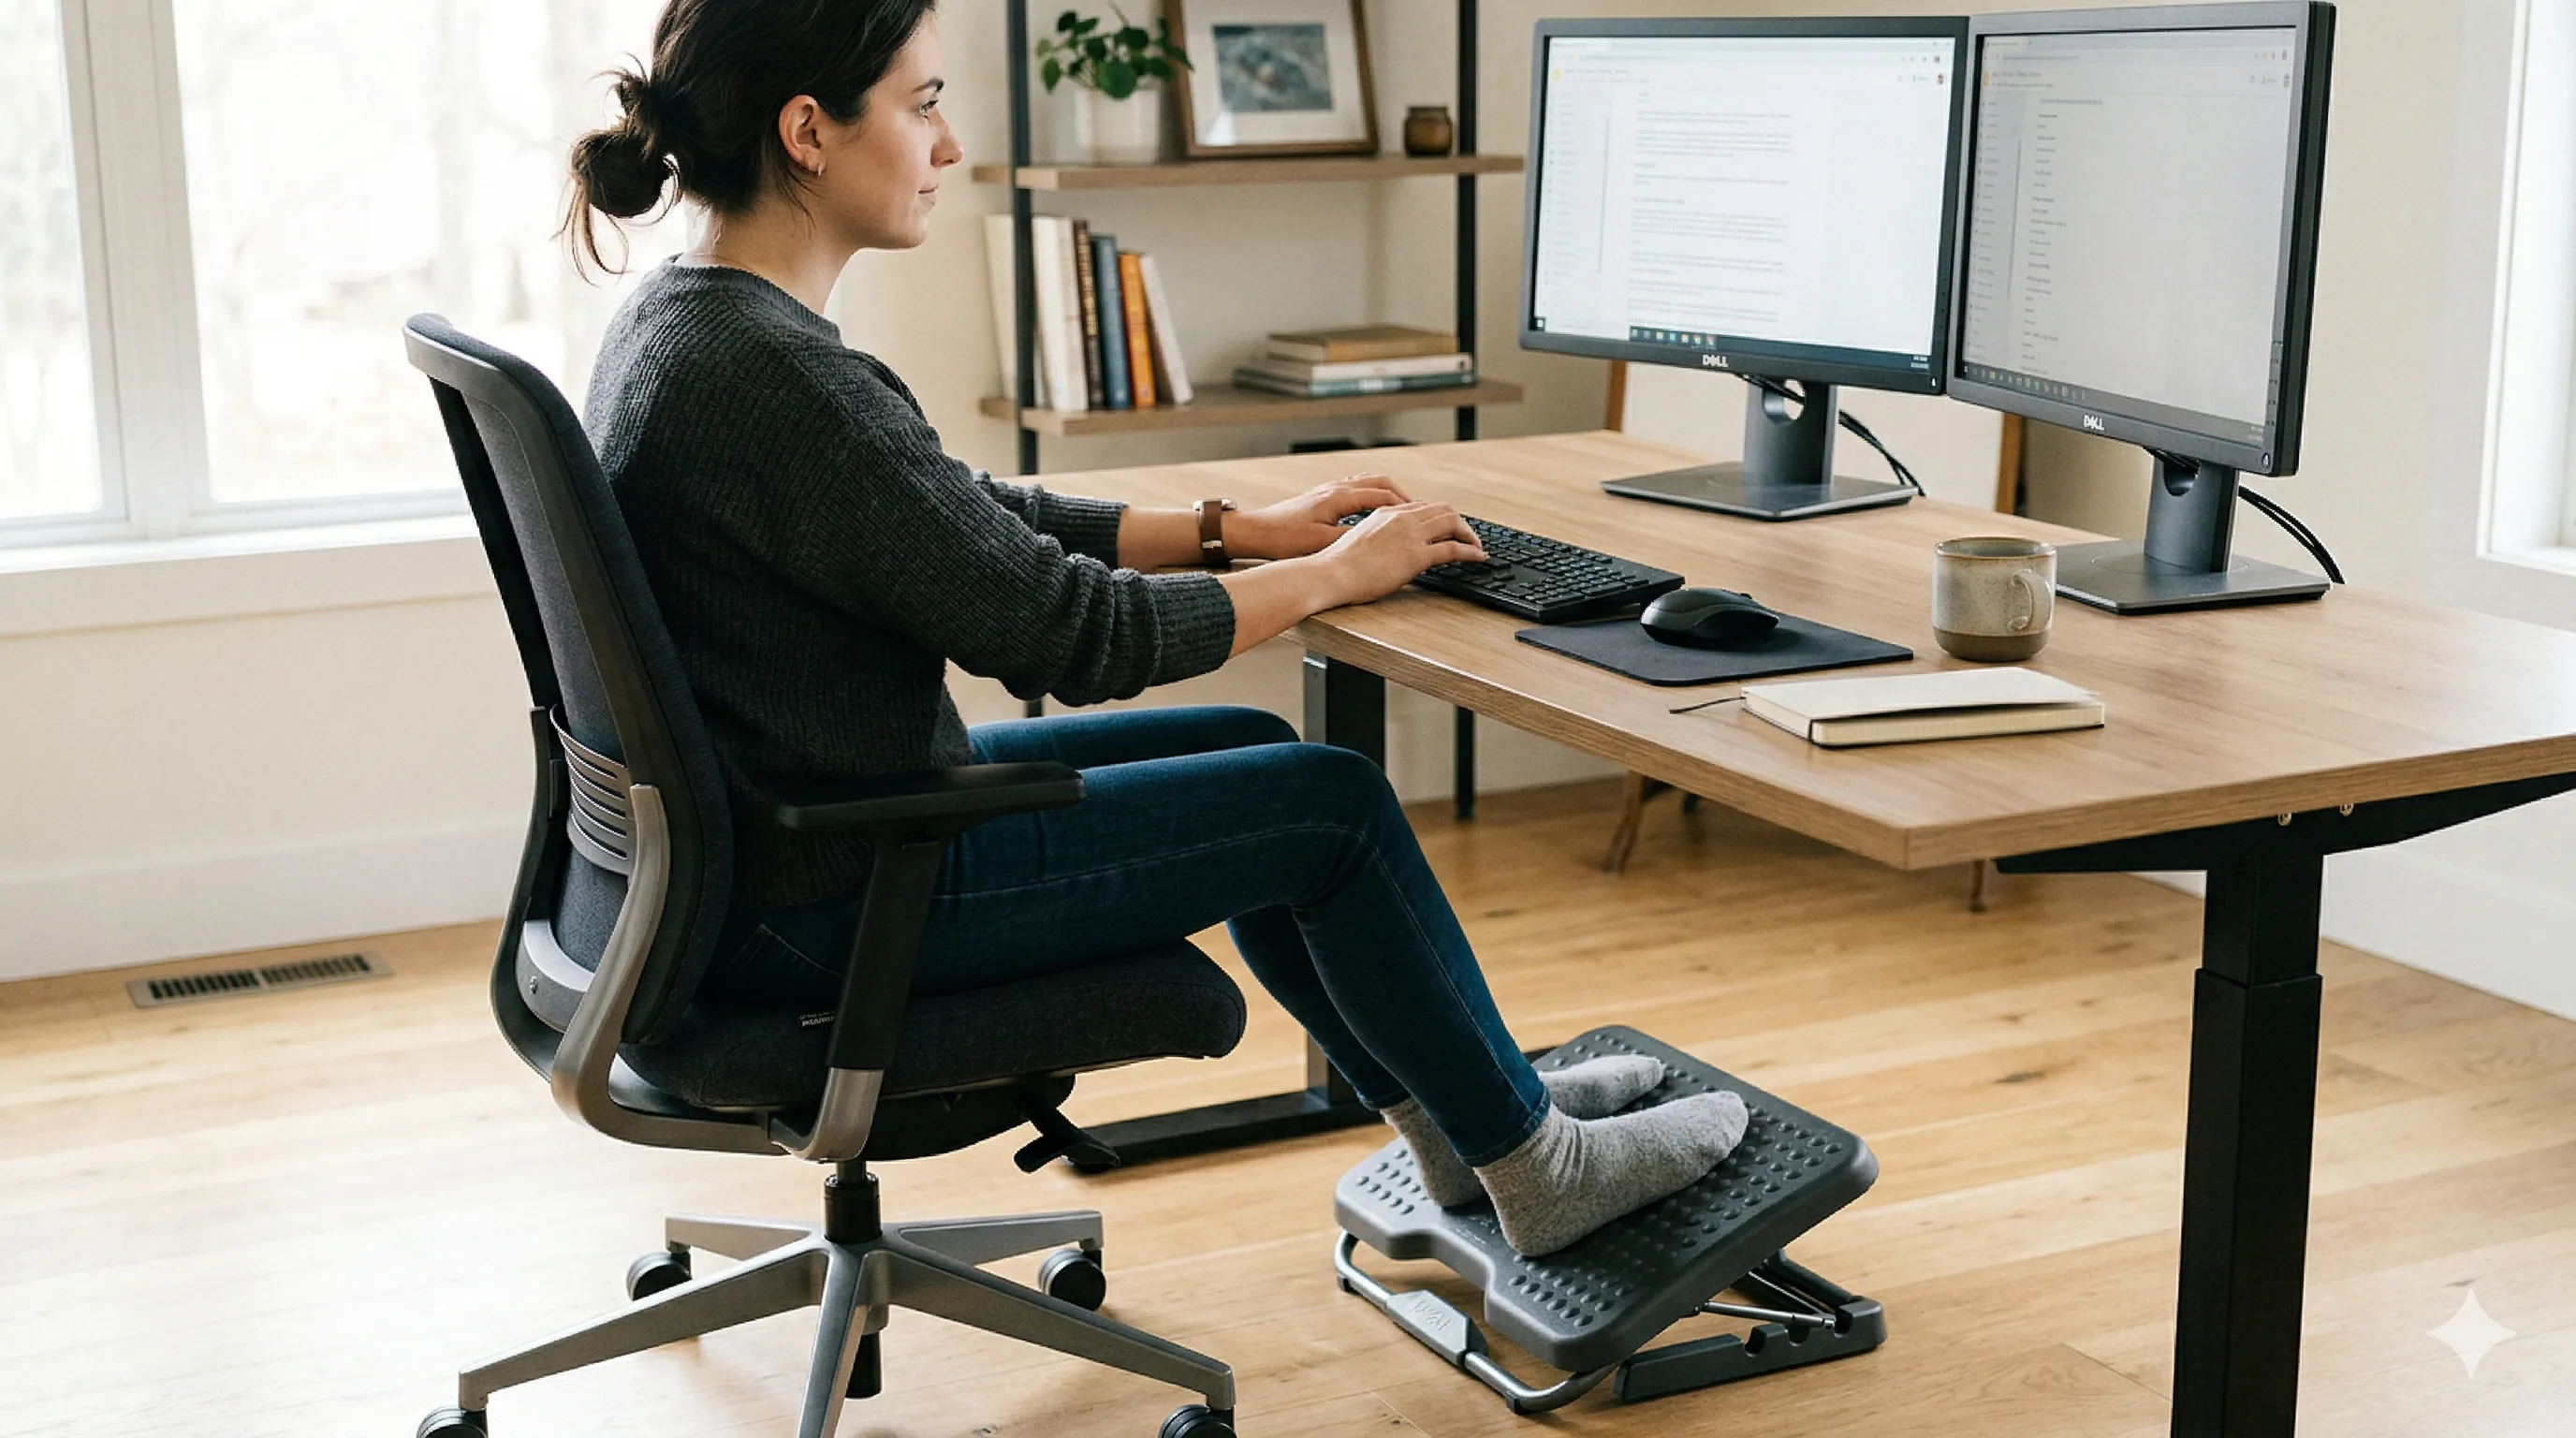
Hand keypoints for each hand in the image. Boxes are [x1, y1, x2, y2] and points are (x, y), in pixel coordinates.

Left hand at [1230, 473, 1414, 559]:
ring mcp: (1328, 490)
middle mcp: (1336, 488)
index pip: (1383, 494)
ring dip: (1386, 492)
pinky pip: (1355, 487)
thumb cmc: (1284, 538)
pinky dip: (1370, 493)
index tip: (1422, 515)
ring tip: (1400, 508)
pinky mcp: (1321, 497)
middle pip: (1380, 481)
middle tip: (1418, 510)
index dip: (1406, 505)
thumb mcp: (1321, 543)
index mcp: (1340, 497)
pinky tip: (1371, 509)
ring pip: (1367, 481)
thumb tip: (1377, 539)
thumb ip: (1350, 539)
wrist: (1255, 531)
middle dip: (1402, 494)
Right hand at [1315, 501, 1486, 607]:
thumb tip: (1383, 549)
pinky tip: (1478, 557)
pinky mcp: (1416, 555)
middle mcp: (1400, 518)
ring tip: (1476, 546)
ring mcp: (1409, 535)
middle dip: (1459, 522)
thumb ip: (1374, 537)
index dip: (1437, 517)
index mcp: (1385, 513)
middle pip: (1442, 509)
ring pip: (1452, 522)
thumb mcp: (1356, 541)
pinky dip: (1471, 551)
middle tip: (1466, 535)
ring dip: (1469, 534)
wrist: (1329, 573)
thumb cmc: (1335, 565)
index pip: (1421, 507)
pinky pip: (1453, 548)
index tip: (1445, 527)